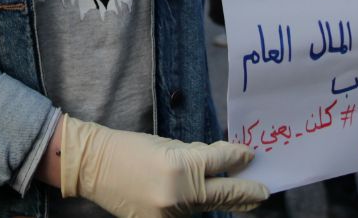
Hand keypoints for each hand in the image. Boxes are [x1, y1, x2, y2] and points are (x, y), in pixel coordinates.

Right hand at [60, 116, 268, 216]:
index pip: (222, 163)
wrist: (93, 167)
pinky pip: (189, 214)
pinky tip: (202, 198)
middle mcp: (179, 195)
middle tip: (264, 190)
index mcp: (181, 168)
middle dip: (247, 192)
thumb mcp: (168, 145)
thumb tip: (227, 161)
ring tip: (238, 192)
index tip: (251, 157)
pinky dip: (198, 206)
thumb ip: (200, 155)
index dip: (240, 158)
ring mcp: (170, 215)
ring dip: (221, 199)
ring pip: (207, 206)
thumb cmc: (129, 148)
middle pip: (225, 194)